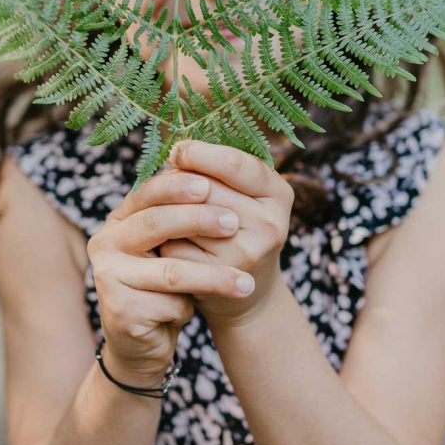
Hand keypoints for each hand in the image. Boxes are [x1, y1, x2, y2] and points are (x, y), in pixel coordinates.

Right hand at [88, 168, 259, 384]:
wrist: (143, 339)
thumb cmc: (167, 283)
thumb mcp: (175, 245)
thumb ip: (186, 214)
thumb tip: (219, 176)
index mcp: (120, 217)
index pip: (148, 191)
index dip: (178, 185)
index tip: (211, 183)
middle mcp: (105, 241)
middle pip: (155, 223)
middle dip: (198, 220)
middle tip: (233, 223)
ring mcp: (108, 275)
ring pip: (171, 270)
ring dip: (213, 276)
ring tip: (246, 282)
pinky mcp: (119, 310)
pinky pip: (168, 303)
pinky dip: (190, 306)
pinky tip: (198, 310)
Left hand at [156, 139, 292, 329]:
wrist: (247, 294)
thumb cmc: (238, 230)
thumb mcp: (246, 197)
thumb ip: (221, 171)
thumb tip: (177, 150)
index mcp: (279, 193)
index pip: (234, 163)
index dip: (199, 153)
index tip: (177, 150)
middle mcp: (270, 223)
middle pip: (207, 188)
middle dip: (179, 181)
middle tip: (167, 182)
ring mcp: (246, 251)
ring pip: (188, 215)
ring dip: (167, 209)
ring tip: (165, 209)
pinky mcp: (218, 276)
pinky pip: (175, 245)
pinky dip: (164, 240)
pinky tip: (167, 241)